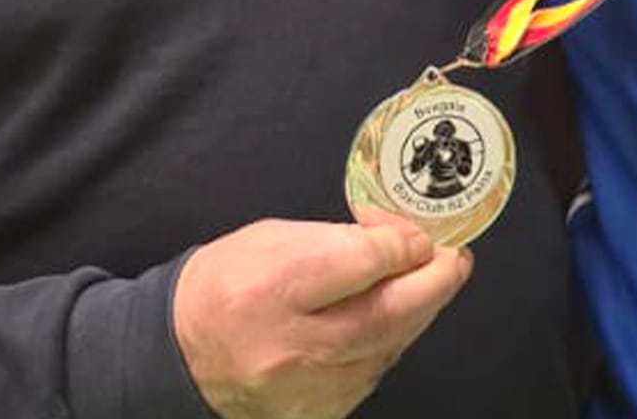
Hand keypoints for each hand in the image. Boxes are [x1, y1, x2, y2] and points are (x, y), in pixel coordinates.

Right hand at [173, 213, 472, 418]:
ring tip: (430, 285)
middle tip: (456, 260)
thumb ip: (338, 240)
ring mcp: (306, 390)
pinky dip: (389, 345)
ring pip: (387, 348)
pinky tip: (393, 322)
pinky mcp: (316, 414)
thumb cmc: (227, 283)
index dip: (403, 246)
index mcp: (274, 286)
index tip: (421, 235)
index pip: (363, 263)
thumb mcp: (273, 238)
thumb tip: (399, 242)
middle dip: (433, 283)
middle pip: (386, 314)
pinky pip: (371, 375)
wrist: (180, 353)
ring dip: (418, 314)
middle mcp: (292, 346)